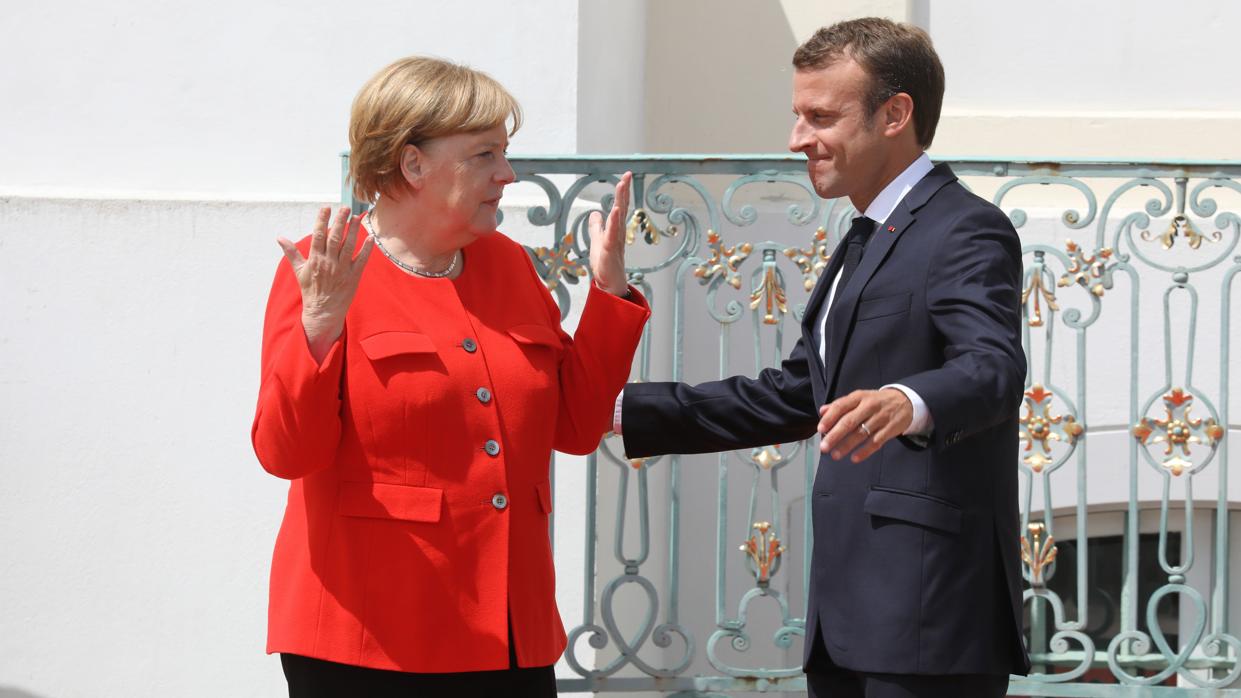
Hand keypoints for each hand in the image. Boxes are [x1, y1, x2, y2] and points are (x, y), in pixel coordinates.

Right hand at [277, 206, 373, 359]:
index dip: (322, 221)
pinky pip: (361, 260)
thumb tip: (280, 238)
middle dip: (340, 221)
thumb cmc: (311, 290)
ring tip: (357, 217)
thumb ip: (291, 252)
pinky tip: (371, 237)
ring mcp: (342, 270)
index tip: (325, 208)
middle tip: (345, 208)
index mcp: (315, 260)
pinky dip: (366, 249)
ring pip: (349, 246)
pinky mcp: (353, 276)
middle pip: (335, 238)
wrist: (323, 312)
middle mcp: (328, 263)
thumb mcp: (299, 271)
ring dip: (354, 231)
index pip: (318, 236)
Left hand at [587, 171, 631, 295]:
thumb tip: (594, 212)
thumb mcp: (597, 240)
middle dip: (624, 191)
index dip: (622, 192)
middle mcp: (618, 232)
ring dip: (620, 200)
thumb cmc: (605, 264)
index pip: (620, 206)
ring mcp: (615, 240)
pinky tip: (615, 209)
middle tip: (627, 174)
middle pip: (622, 208)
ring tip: (621, 185)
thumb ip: (596, 226)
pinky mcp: (610, 249)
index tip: (625, 176)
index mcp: (615, 229)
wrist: (609, 284)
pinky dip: (614, 221)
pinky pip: (612, 233)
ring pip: (618, 217)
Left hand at [817, 388, 912, 461]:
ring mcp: (881, 418)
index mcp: (859, 397)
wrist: (905, 401)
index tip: (820, 430)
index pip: (841, 406)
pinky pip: (876, 442)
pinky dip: (865, 451)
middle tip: (824, 446)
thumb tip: (822, 411)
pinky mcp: (890, 429)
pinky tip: (855, 458)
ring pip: (861, 433)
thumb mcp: (859, 398)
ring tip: (835, 455)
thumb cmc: (876, 401)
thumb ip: (840, 405)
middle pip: (849, 422)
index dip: (829, 418)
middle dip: (835, 435)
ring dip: (847, 445)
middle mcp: (869, 406)